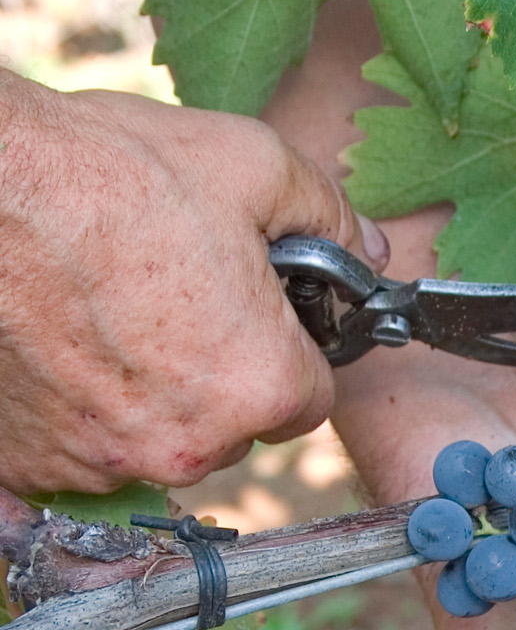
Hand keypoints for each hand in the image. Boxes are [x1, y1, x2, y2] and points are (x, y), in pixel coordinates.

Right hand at [0, 71, 387, 494]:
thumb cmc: (111, 173)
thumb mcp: (253, 167)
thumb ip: (328, 217)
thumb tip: (368, 248)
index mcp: (258, 386)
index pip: (307, 400)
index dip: (287, 352)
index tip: (256, 316)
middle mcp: (187, 445)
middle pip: (233, 428)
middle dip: (219, 374)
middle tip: (175, 298)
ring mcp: (104, 462)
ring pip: (158, 441)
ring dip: (149, 396)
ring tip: (109, 311)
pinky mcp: (34, 463)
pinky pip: (82, 450)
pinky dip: (80, 409)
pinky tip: (63, 344)